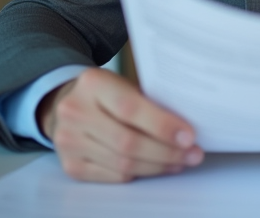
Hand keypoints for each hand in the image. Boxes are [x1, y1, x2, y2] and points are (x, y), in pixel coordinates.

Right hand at [37, 67, 203, 182]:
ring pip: (122, 163)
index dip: (162, 125)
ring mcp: (68, 140)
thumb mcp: (124, 83)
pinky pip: (113, 176)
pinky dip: (139, 174)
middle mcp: (75, 112)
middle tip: (193, 154)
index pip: (130, 109)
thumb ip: (148, 101)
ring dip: (157, 165)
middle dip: (167, 151)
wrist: (66, 103)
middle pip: (127, 141)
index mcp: (92, 83)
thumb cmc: (107, 93)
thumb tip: (186, 127)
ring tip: (180, 162)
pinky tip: (157, 167)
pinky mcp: (70, 164)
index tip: (189, 136)